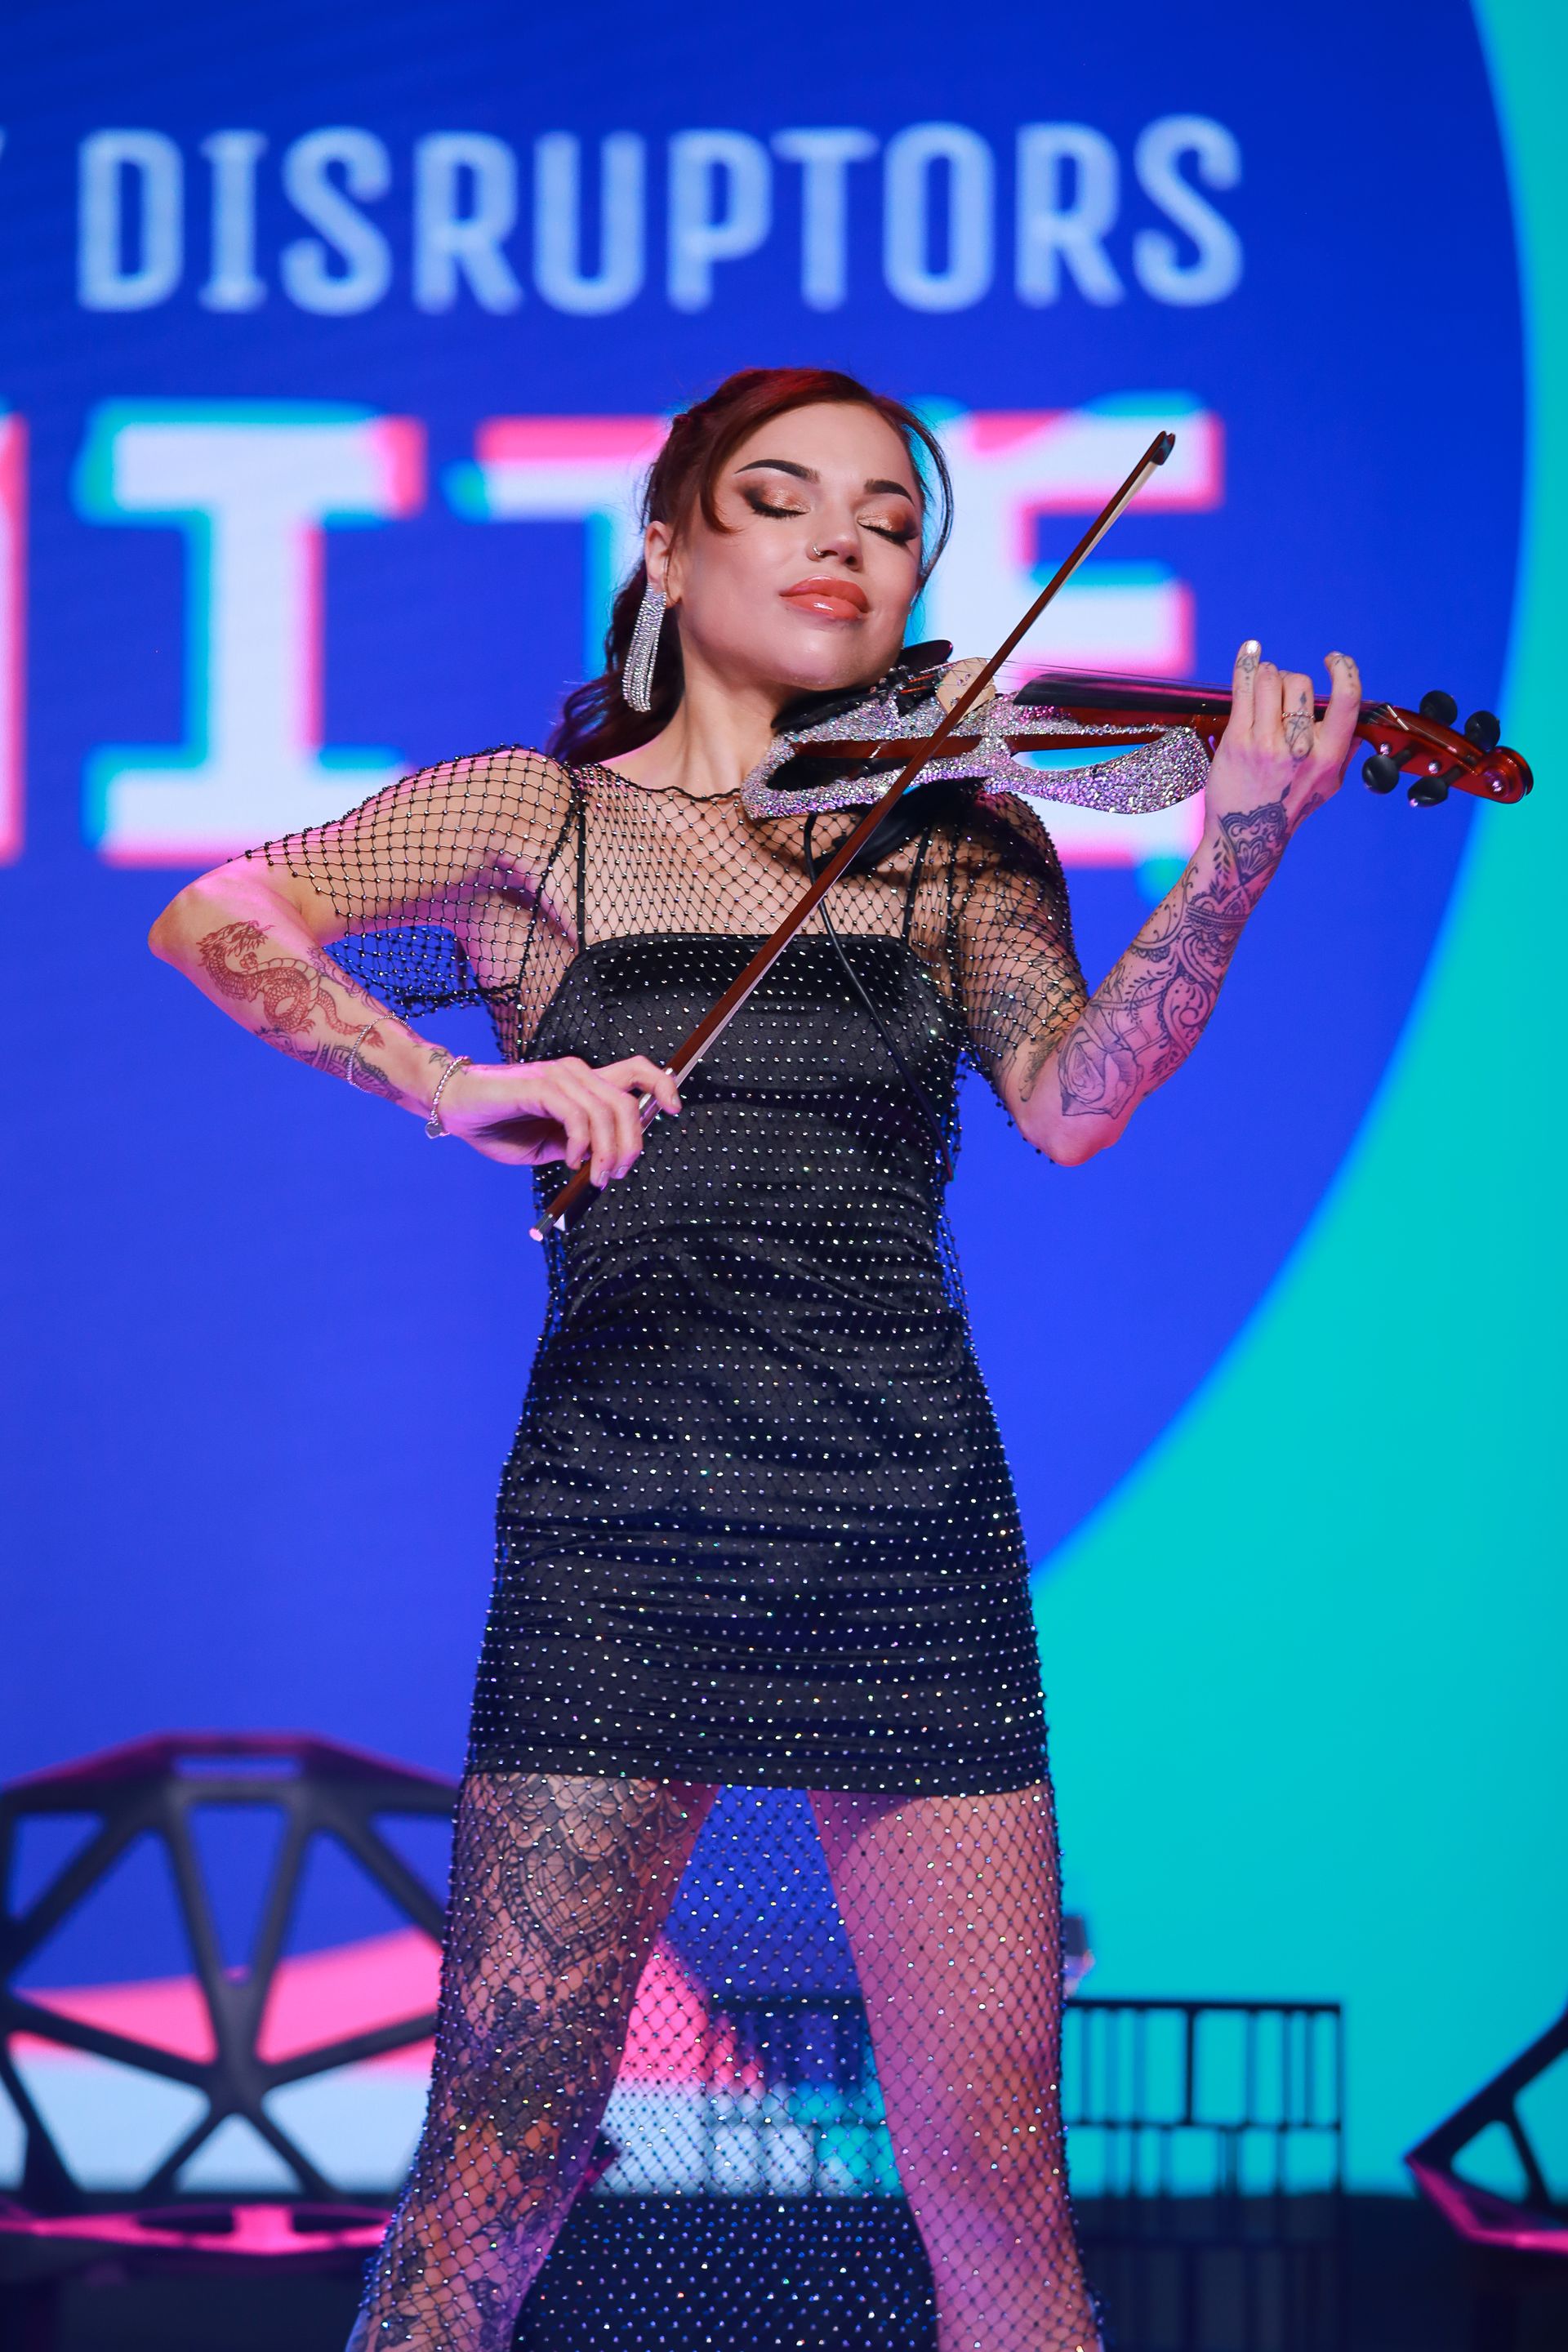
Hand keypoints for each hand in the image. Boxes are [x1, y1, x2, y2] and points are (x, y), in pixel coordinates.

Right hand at [435, 1054, 680, 1183]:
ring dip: (608, 1151)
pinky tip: (571, 1159)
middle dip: (632, 1143)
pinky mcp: (539, 1085)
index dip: (663, 1085)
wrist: (456, 1108)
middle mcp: (577, 1073)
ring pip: (606, 1111)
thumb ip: (581, 1146)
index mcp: (584, 1083)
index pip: (637, 1071)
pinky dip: (581, 1143)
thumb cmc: (500, 1126)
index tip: (676, 1110)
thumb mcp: (551, 1145)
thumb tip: (610, 1162)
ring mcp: (559, 1076)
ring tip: (595, 1175)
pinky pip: (577, 1115)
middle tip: (617, 1173)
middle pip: (628, 1100)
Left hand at [1206, 642, 1361, 840]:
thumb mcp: (1327, 787)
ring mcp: (1267, 744)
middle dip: (1291, 682)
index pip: (1347, 701)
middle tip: (1282, 697)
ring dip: (1268, 676)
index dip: (1344, 670)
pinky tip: (1250, 651)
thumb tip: (1360, 726)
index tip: (1334, 659)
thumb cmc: (1288, 808)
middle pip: (1301, 685)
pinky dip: (1248, 664)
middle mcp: (1300, 749)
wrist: (1246, 840)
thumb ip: (1344, 754)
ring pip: (1272, 680)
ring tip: (1264, 689)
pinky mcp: (1238, 741)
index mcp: (1329, 757)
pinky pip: (1245, 688)